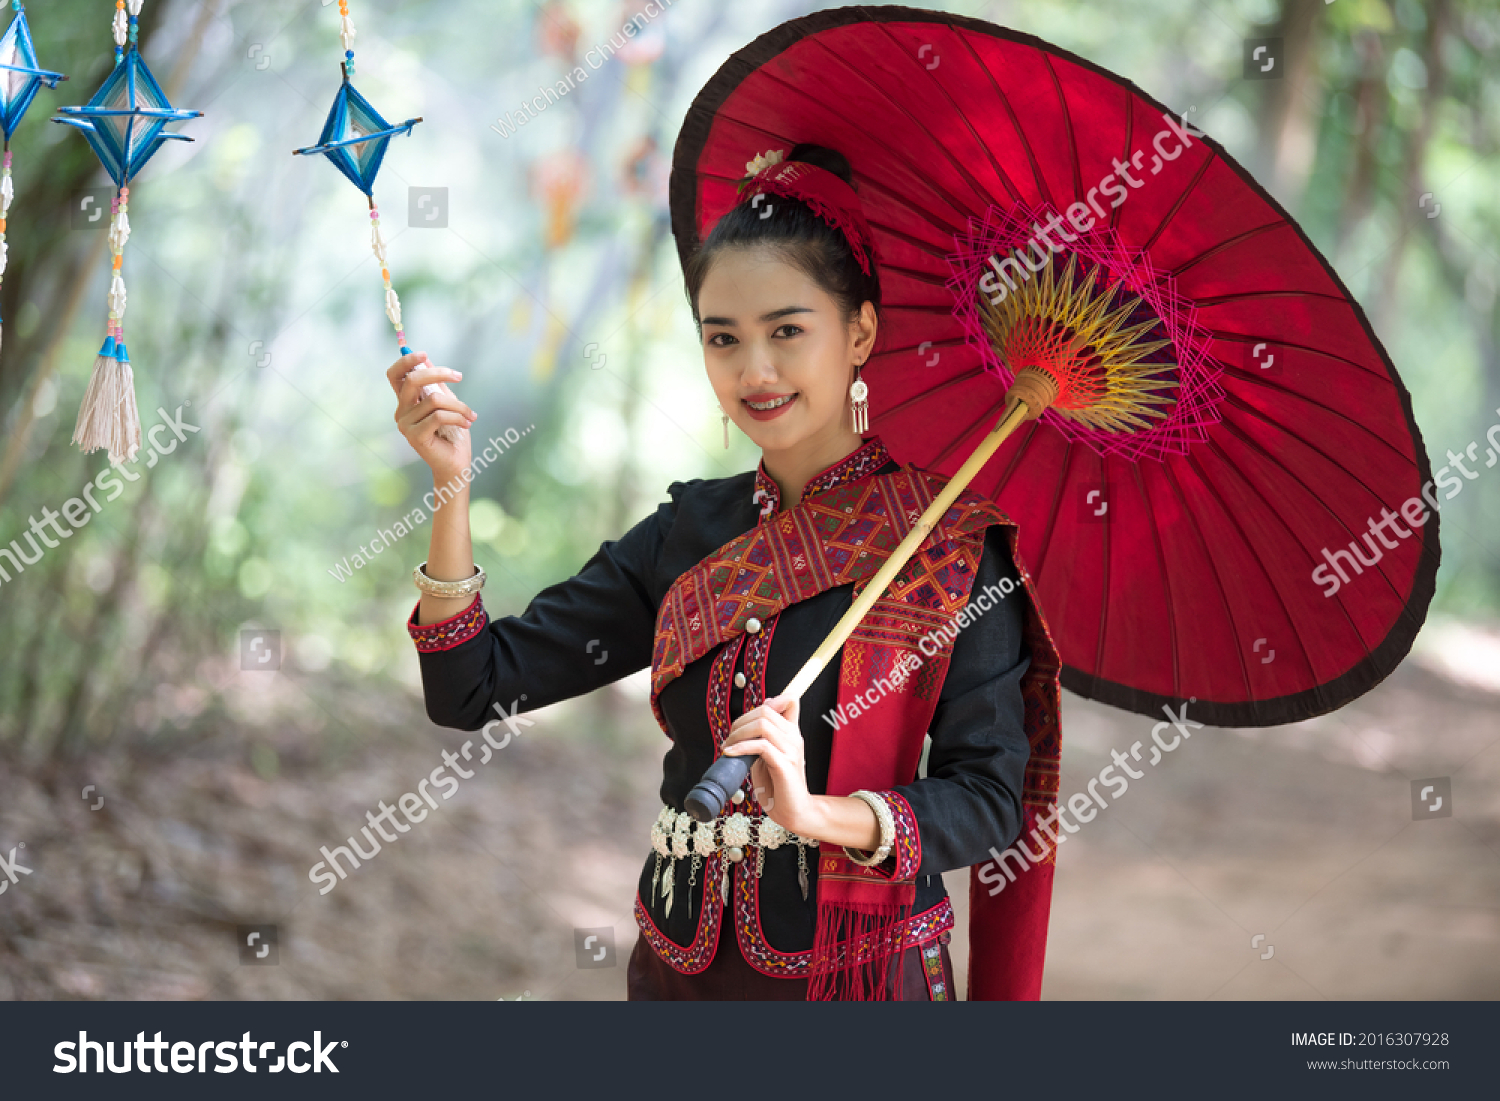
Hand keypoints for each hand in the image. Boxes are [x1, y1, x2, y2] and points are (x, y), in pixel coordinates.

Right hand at [388, 351, 476, 482]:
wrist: (457, 464)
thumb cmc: (453, 433)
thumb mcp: (447, 403)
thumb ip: (435, 384)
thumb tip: (426, 359)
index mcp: (406, 402)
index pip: (395, 375)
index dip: (406, 361)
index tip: (425, 354)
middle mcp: (401, 412)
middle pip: (413, 380)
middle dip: (438, 374)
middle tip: (459, 376)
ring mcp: (406, 425)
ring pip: (434, 399)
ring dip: (459, 405)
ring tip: (471, 415)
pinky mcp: (415, 437)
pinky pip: (438, 416)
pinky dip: (458, 416)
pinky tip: (467, 423)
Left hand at [721, 694, 812, 835]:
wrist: (793, 811)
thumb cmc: (778, 786)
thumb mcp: (768, 756)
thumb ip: (762, 738)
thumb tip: (748, 723)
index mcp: (792, 733)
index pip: (790, 700)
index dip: (771, 699)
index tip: (750, 717)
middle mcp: (794, 737)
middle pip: (766, 709)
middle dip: (741, 720)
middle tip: (730, 737)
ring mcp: (791, 750)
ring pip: (762, 724)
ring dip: (738, 733)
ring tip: (728, 747)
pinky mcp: (785, 764)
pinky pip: (761, 746)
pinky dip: (741, 747)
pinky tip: (730, 754)